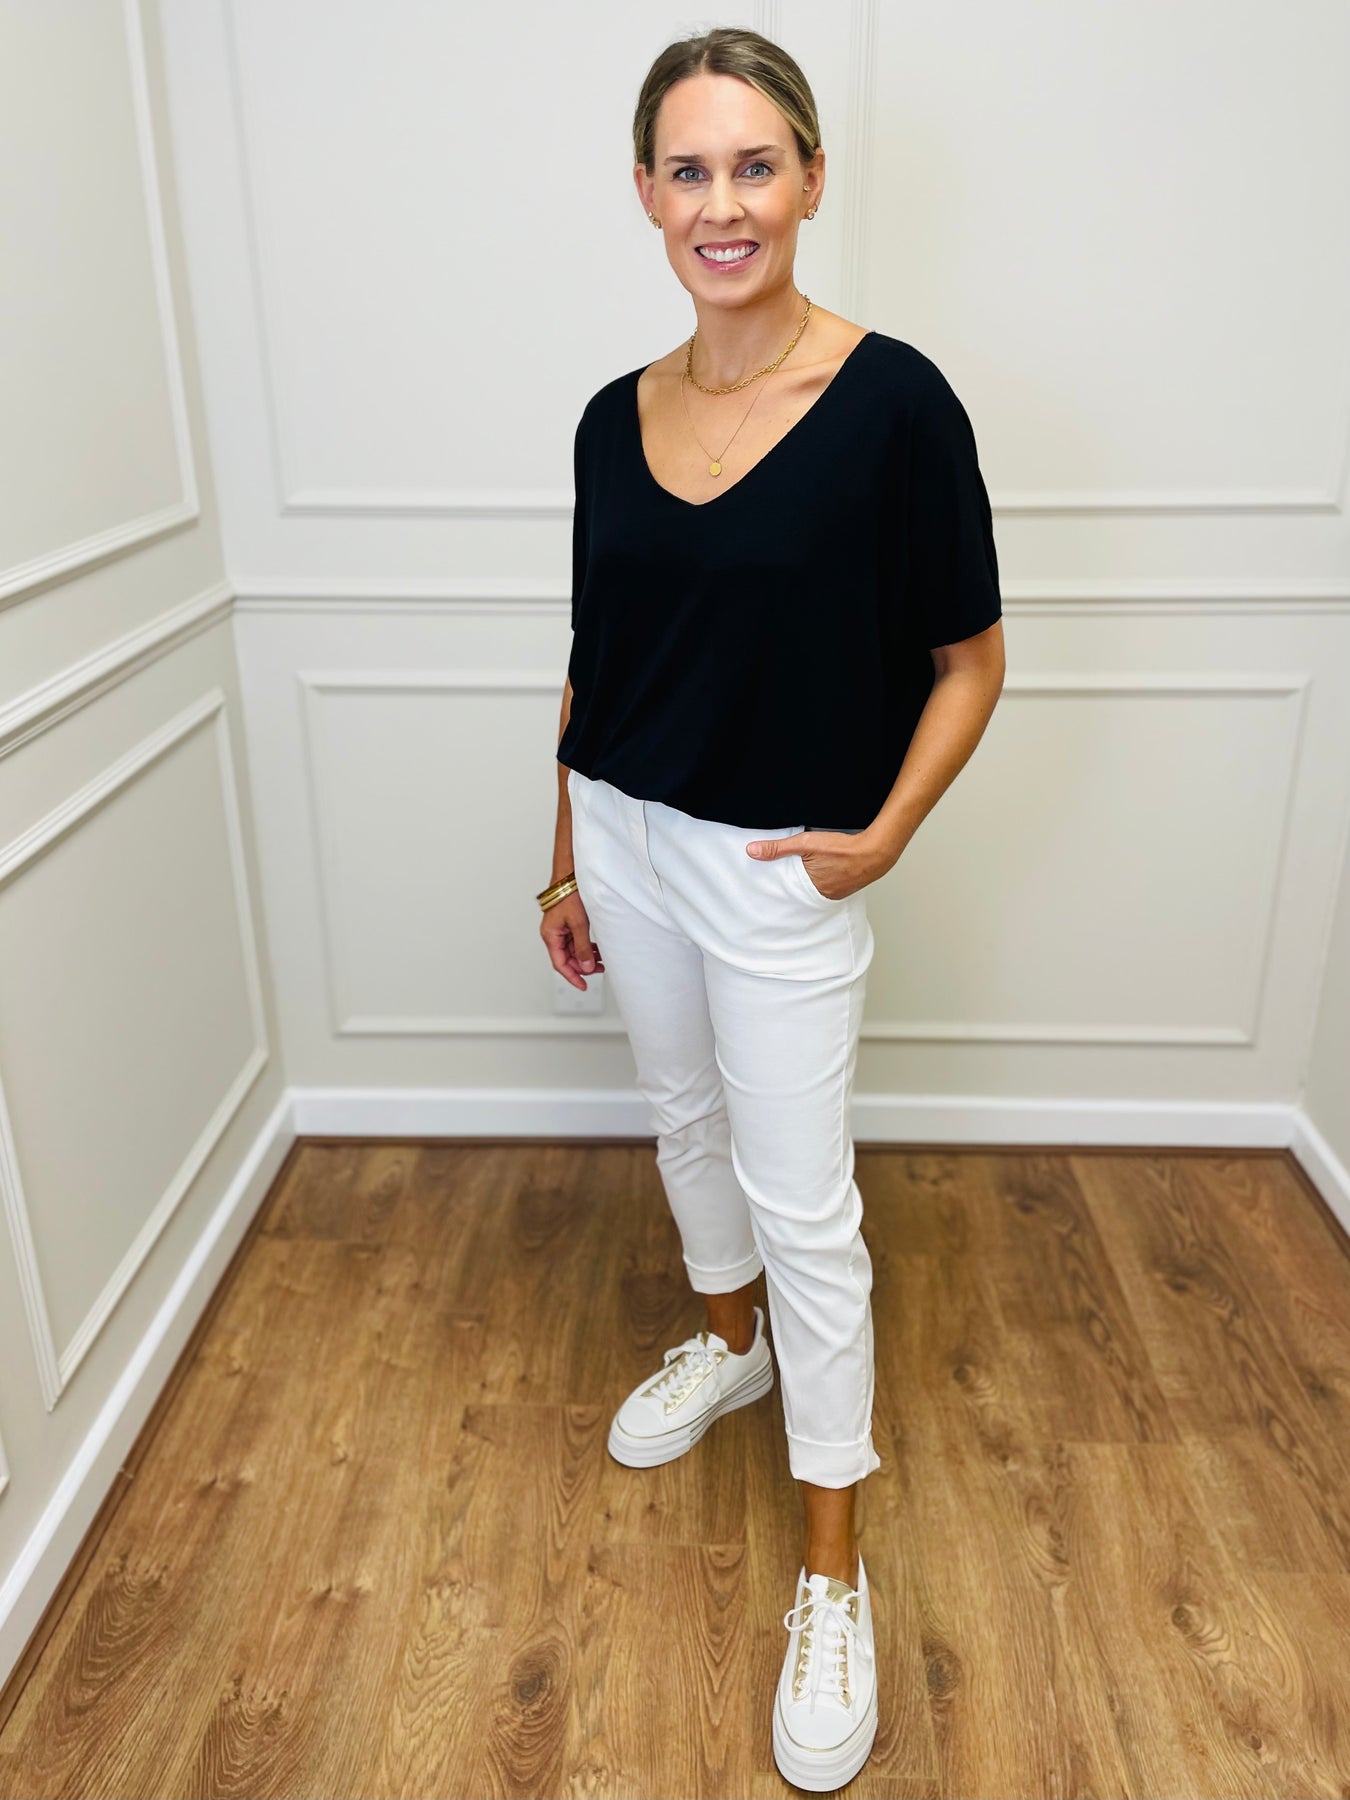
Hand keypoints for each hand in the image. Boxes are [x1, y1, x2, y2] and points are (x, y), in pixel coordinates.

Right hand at [541, 890, 604, 989]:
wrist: (570, 874)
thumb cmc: (569, 894)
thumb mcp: (579, 924)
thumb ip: (582, 947)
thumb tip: (585, 967)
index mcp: (550, 935)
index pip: (560, 964)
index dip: (572, 977)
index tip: (583, 985)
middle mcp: (553, 934)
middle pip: (567, 958)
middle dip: (582, 967)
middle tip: (600, 970)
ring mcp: (560, 928)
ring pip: (572, 950)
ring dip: (586, 956)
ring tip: (602, 960)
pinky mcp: (567, 922)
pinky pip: (576, 940)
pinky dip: (586, 946)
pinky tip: (597, 949)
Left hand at [745, 829, 892, 900]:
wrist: (876, 851)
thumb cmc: (843, 848)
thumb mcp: (805, 844)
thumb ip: (778, 848)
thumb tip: (752, 851)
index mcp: (809, 889)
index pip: (786, 893)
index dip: (779, 890)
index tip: (768, 892)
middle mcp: (822, 896)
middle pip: (801, 893)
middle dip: (793, 889)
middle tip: (783, 887)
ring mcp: (836, 893)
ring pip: (816, 890)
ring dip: (810, 884)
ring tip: (803, 878)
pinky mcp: (846, 887)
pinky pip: (830, 887)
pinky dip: (824, 881)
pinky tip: (825, 873)